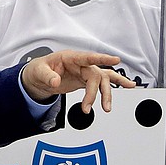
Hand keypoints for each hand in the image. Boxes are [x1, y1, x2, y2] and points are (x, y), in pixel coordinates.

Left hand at [21, 50, 135, 113]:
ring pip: (102, 80)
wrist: (38, 78)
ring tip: (108, 107)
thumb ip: (47, 76)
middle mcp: (80, 64)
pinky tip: (127, 86)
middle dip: (94, 92)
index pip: (88, 57)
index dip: (101, 58)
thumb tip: (55, 81)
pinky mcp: (85, 80)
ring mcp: (84, 72)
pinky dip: (112, 86)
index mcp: (69, 57)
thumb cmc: (38, 70)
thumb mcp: (39, 72)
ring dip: (107, 93)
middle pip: (95, 76)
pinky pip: (101, 83)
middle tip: (87, 107)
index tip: (115, 60)